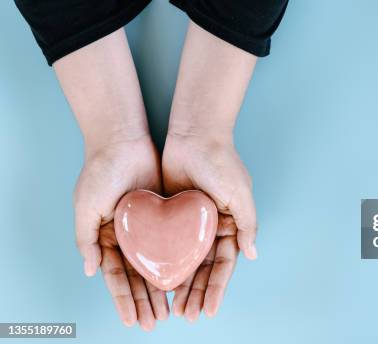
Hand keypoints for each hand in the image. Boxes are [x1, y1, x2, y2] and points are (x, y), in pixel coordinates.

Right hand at [74, 137, 168, 329]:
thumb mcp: (85, 207)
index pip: (116, 276)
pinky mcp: (166, 214)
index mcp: (105, 237)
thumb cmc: (100, 172)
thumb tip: (91, 272)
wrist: (123, 139)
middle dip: (145, 300)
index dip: (124, 299)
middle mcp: (127, 236)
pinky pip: (174, 242)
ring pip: (157, 263)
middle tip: (154, 323)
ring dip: (162, 287)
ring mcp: (147, 226)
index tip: (131, 320)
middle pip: (138, 275)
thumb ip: (85, 240)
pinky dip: (178, 261)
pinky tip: (184, 279)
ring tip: (170, 310)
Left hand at [161, 133, 256, 320]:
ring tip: (173, 308)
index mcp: (230, 225)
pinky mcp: (170, 215)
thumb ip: (247, 224)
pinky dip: (163, 263)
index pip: (224, 265)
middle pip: (204, 269)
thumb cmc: (222, 162)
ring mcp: (190, 223)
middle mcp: (211, 228)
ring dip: (180, 284)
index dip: (217, 288)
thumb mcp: (241, 194)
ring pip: (184, 261)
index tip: (208, 310)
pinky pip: (166, 244)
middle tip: (187, 315)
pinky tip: (157, 282)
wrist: (195, 134)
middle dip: (196, 293)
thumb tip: (252, 254)